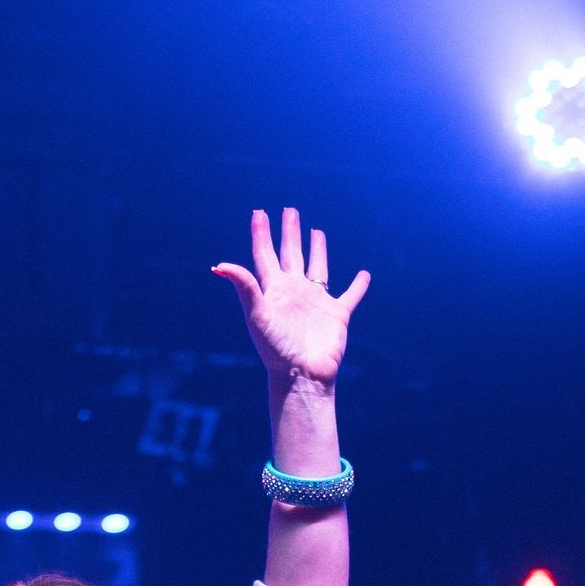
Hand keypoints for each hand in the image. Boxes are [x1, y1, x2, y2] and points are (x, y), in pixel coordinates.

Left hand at [213, 207, 369, 389]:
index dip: (261, 233)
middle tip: (290, 211)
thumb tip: (220, 265)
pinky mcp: (337, 315)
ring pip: (317, 268)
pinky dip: (358, 286)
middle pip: (291, 254)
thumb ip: (244, 286)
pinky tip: (364, 275)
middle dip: (289, 233)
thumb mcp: (257, 314)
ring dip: (317, 250)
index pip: (265, 255)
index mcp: (274, 290)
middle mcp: (294, 291)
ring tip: (316, 231)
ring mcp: (316, 302)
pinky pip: (350, 296)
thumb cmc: (276, 349)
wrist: (302, 375)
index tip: (259, 212)